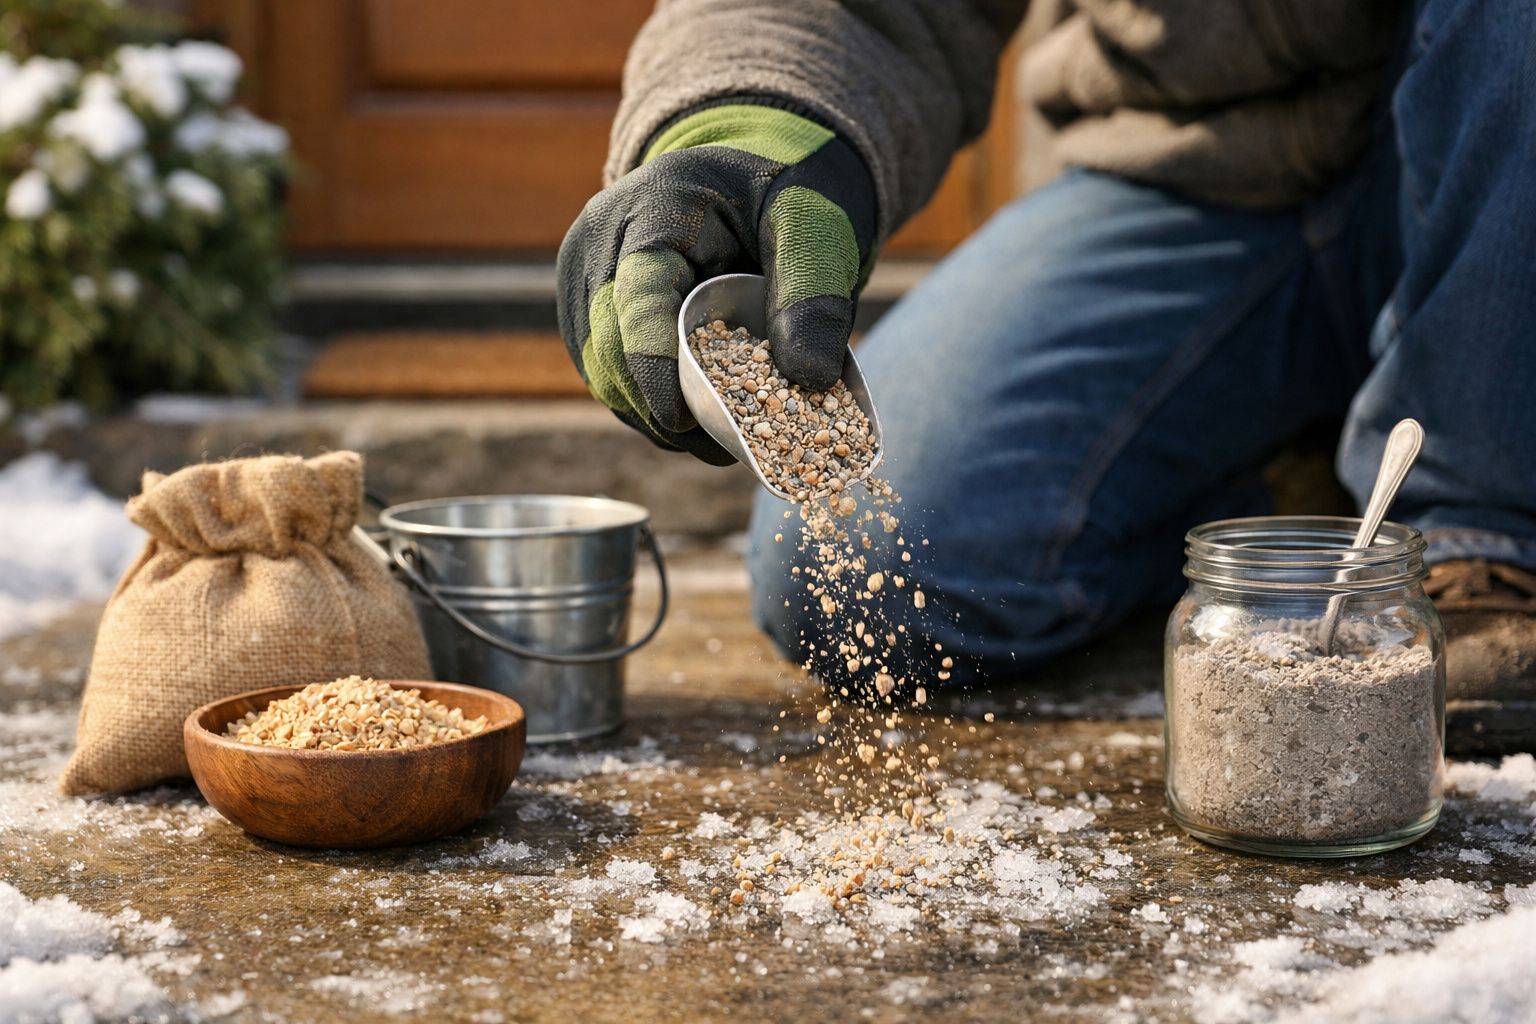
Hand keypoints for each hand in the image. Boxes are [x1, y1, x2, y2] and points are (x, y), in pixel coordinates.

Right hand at [557, 104, 876, 462]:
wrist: (754, 178)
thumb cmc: (787, 195)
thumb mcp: (816, 227)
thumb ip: (814, 292)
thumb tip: (807, 380)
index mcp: (656, 207)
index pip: (636, 297)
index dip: (653, 365)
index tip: (681, 422)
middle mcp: (602, 240)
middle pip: (608, 345)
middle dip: (658, 406)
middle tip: (723, 449)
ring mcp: (586, 275)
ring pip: (600, 369)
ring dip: (652, 416)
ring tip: (719, 443)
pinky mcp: (587, 308)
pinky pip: (606, 372)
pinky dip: (647, 405)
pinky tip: (696, 425)